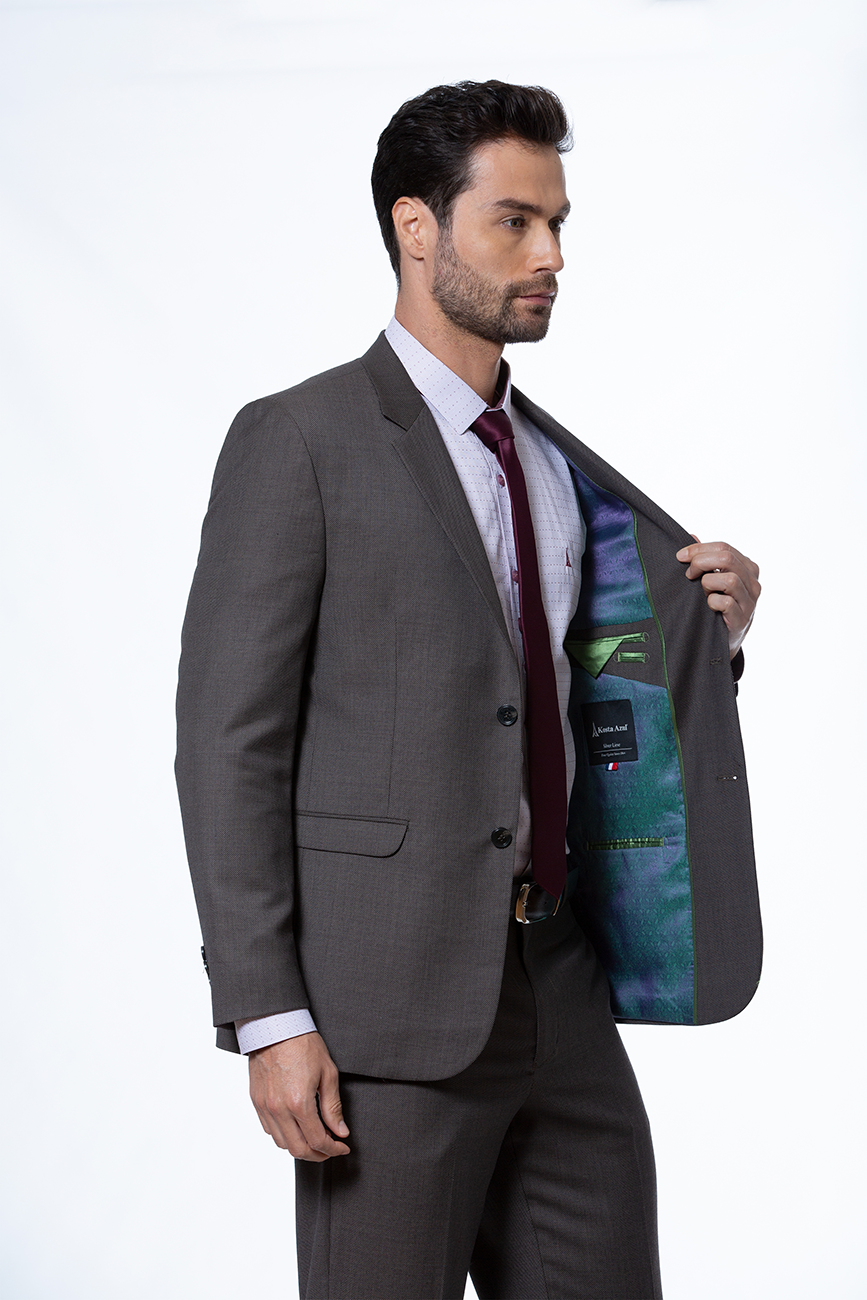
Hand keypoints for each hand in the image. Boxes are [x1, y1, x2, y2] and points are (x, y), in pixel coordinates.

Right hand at [248, 1031, 349, 1160]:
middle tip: (329, 1149)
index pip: (318, 1140)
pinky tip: (295, 1127)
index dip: (333, 1149)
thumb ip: (333, 1107)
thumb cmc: (303, 1044)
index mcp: (299, 1103)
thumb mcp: (327, 1073)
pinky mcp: (255, 1101)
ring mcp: (264, 1106)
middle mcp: (278, 1109)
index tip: (343, 1147)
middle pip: (298, 1150)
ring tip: (313, 1139)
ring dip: (299, 1147)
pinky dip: (283, 1135)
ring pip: (281, 1143)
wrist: (275, 1026)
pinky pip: (269, 1129)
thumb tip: (340, 1132)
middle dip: (317, 1155)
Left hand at [676, 538, 760, 660]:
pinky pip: (725, 603)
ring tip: (702, 593)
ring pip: (728, 580)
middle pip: (727, 558)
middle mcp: (752, 582)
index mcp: (747, 568)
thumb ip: (705, 558)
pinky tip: (708, 606)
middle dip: (700, 562)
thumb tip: (691, 535)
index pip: (724, 547)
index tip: (680, 556)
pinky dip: (711, 601)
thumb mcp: (712, 579)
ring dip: (707, 583)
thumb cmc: (716, 606)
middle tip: (688, 574)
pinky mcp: (742, 620)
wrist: (722, 641)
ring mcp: (750, 602)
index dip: (699, 548)